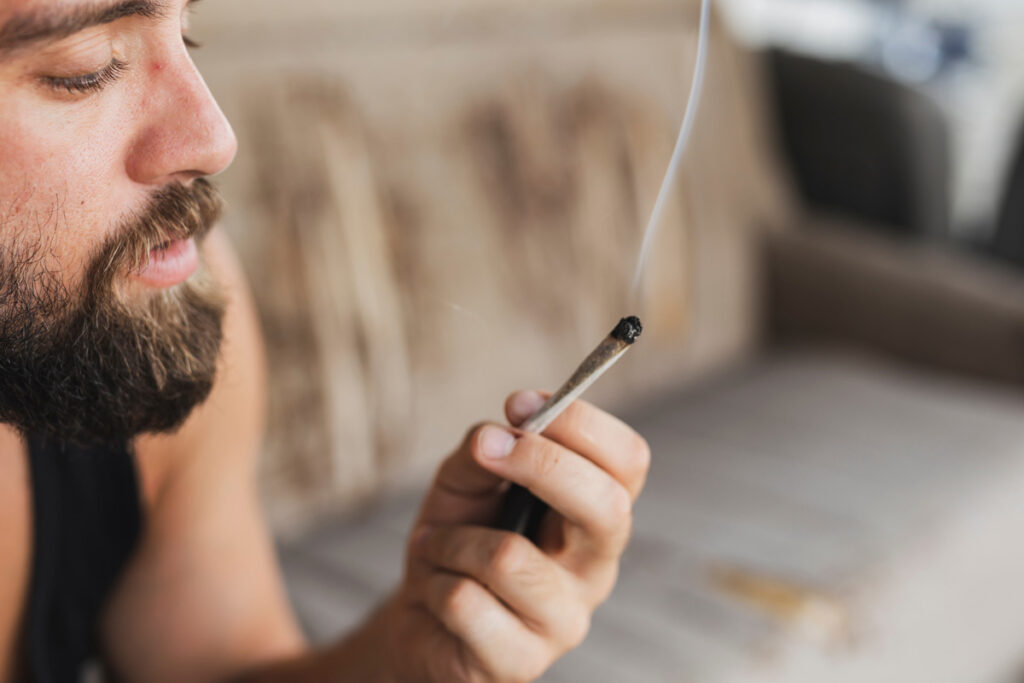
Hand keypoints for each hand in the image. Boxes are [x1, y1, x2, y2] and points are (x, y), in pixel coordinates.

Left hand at [385, 390, 650, 681]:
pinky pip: (466, 602)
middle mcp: (594, 567)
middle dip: (540, 465)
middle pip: (607, 506)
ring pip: (509, 557)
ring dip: (453, 540)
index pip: (628, 462)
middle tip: (485, 451)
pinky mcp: (522, 663)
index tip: (519, 403)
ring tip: (438, 546)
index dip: (581, 423)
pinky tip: (436, 592)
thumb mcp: (466, 479)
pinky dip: (434, 584)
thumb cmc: (457, 539)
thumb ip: (485, 449)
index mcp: (594, 514)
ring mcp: (565, 621)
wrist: (420, 615)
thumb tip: (498, 436)